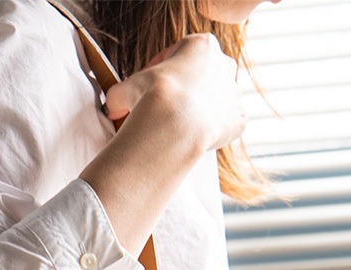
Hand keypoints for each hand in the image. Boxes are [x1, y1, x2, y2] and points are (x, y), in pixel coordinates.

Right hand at [102, 32, 247, 154]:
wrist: (174, 128)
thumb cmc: (150, 101)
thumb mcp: (123, 91)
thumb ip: (119, 94)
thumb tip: (113, 107)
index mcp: (201, 46)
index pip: (176, 55)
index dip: (155, 72)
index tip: (144, 89)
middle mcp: (223, 64)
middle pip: (201, 76)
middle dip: (182, 91)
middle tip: (160, 110)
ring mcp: (233, 92)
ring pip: (214, 101)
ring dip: (196, 111)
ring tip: (174, 129)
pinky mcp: (237, 120)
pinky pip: (222, 126)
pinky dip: (207, 133)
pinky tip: (189, 141)